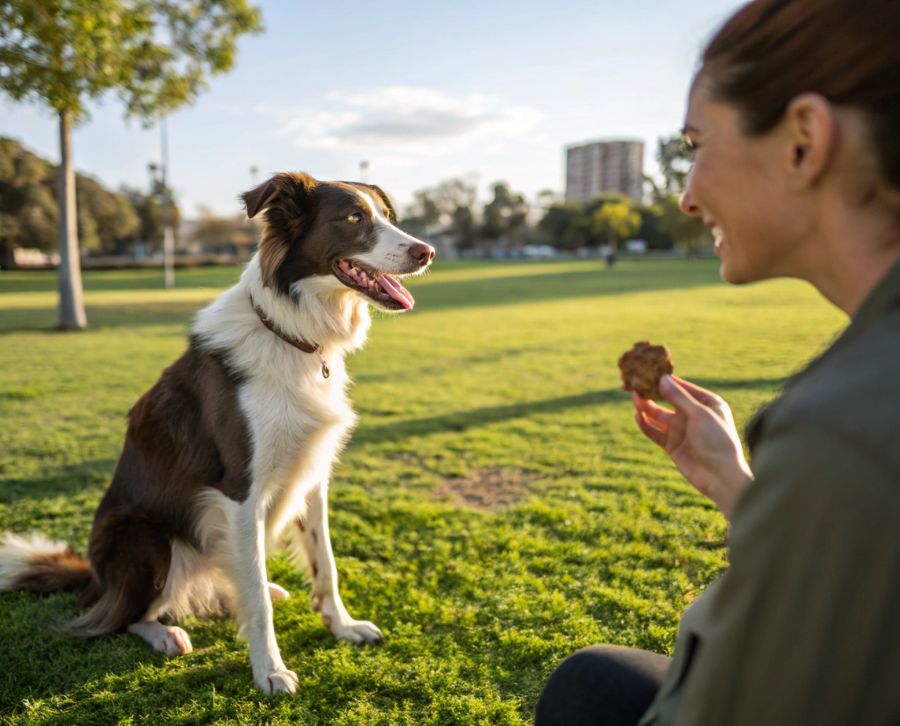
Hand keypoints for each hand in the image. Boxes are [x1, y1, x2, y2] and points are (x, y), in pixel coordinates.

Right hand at [632, 374, 752, 519]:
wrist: (720, 476)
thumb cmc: (717, 441)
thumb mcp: (699, 414)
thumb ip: (679, 396)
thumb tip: (662, 378)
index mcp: (707, 403)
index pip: (681, 386)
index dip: (664, 380)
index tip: (647, 371)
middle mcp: (693, 414)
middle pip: (667, 400)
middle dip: (651, 393)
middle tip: (635, 384)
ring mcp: (681, 430)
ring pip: (658, 415)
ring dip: (646, 407)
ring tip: (635, 399)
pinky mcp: (672, 445)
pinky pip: (655, 431)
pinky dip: (646, 424)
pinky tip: (638, 417)